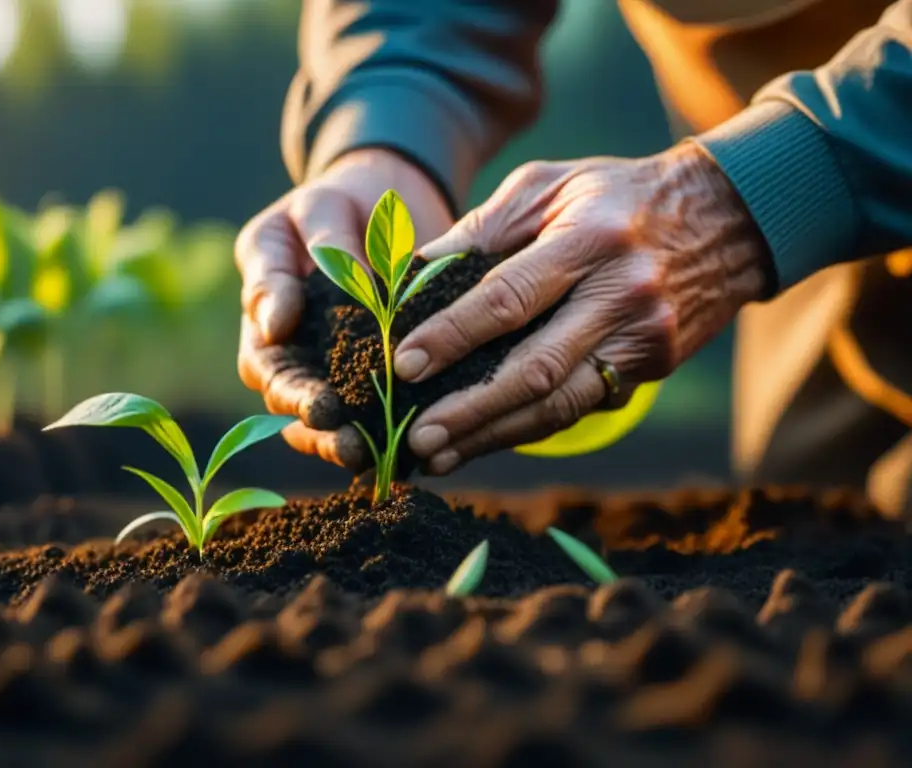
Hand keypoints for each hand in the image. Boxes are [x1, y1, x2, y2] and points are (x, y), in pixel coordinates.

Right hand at [236, 148, 452, 468]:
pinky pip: (383, 412)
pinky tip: (424, 443)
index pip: (267, 369)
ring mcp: (336, 372)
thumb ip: (293, 261)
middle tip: (354, 444)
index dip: (291, 392)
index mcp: (266, 320)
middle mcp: (295, 356)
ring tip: (387, 455)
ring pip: (336, 423)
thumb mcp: (311, 214)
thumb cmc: (336, 202)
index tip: (320, 405)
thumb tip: (276, 320)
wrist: (387, 197)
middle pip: (298, 409)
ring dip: (357, 443)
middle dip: (325, 432)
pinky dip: (398, 429)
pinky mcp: (383, 377)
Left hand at [393, 141, 773, 474]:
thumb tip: (414, 278)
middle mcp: (622, 294)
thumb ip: (482, 230)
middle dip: (470, 408)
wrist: (727, 218)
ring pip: (561, 403)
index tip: (404, 364)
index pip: (509, 298)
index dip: (453, 335)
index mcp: (589, 239)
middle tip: (416, 435)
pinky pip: (583, 405)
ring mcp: (644, 338)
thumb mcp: (549, 186)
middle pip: (536, 368)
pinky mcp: (652, 366)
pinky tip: (485, 439)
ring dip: (494, 435)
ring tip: (439, 455)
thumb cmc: (617, 196)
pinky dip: (529, 427)